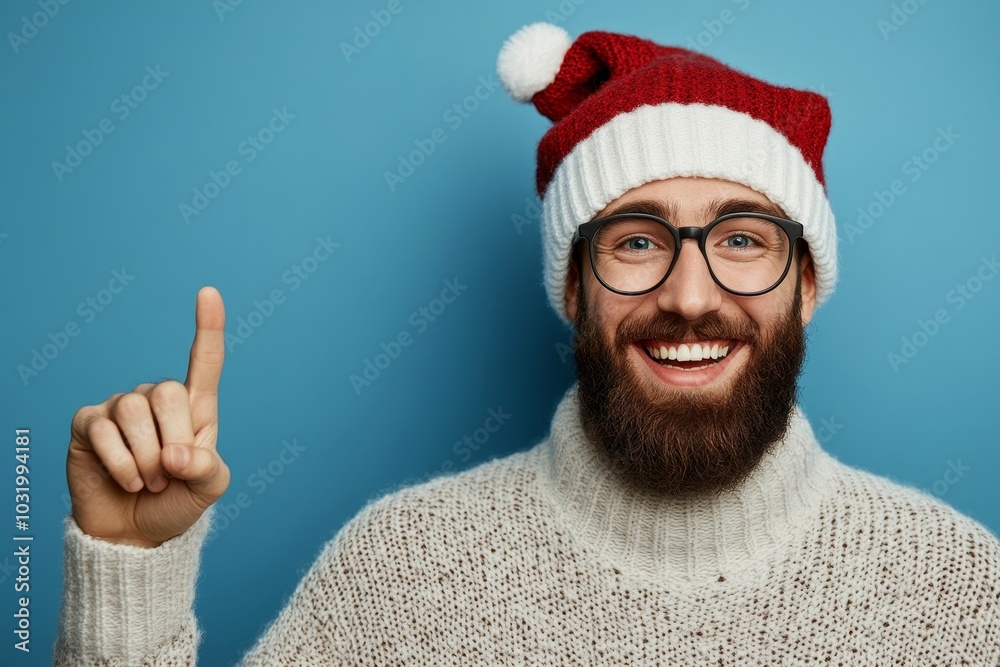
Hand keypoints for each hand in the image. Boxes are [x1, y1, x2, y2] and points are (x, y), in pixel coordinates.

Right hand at [66, 286, 229, 546]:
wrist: (135, 535)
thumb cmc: (175, 504)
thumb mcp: (209, 489)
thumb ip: (207, 468)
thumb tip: (176, 454)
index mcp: (195, 408)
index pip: (203, 361)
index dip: (208, 327)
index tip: (209, 292)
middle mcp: (157, 400)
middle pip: (167, 391)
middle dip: (173, 440)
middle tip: (170, 474)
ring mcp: (120, 409)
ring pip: (134, 411)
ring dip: (145, 458)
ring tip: (150, 481)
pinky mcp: (88, 424)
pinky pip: (104, 431)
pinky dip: (122, 464)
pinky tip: (127, 481)